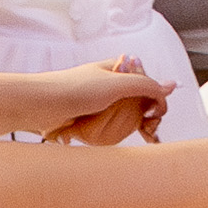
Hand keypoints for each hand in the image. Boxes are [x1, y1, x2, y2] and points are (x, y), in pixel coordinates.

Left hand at [0, 60, 165, 146]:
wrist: (37, 105)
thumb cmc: (72, 90)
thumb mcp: (115, 84)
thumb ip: (144, 85)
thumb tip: (170, 87)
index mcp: (118, 69)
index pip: (148, 83)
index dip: (156, 100)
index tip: (155, 117)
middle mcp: (110, 83)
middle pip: (139, 100)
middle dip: (148, 116)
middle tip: (149, 132)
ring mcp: (99, 101)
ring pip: (126, 114)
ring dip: (134, 126)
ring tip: (139, 138)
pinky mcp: (89, 116)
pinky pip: (110, 125)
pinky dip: (118, 132)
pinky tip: (119, 139)